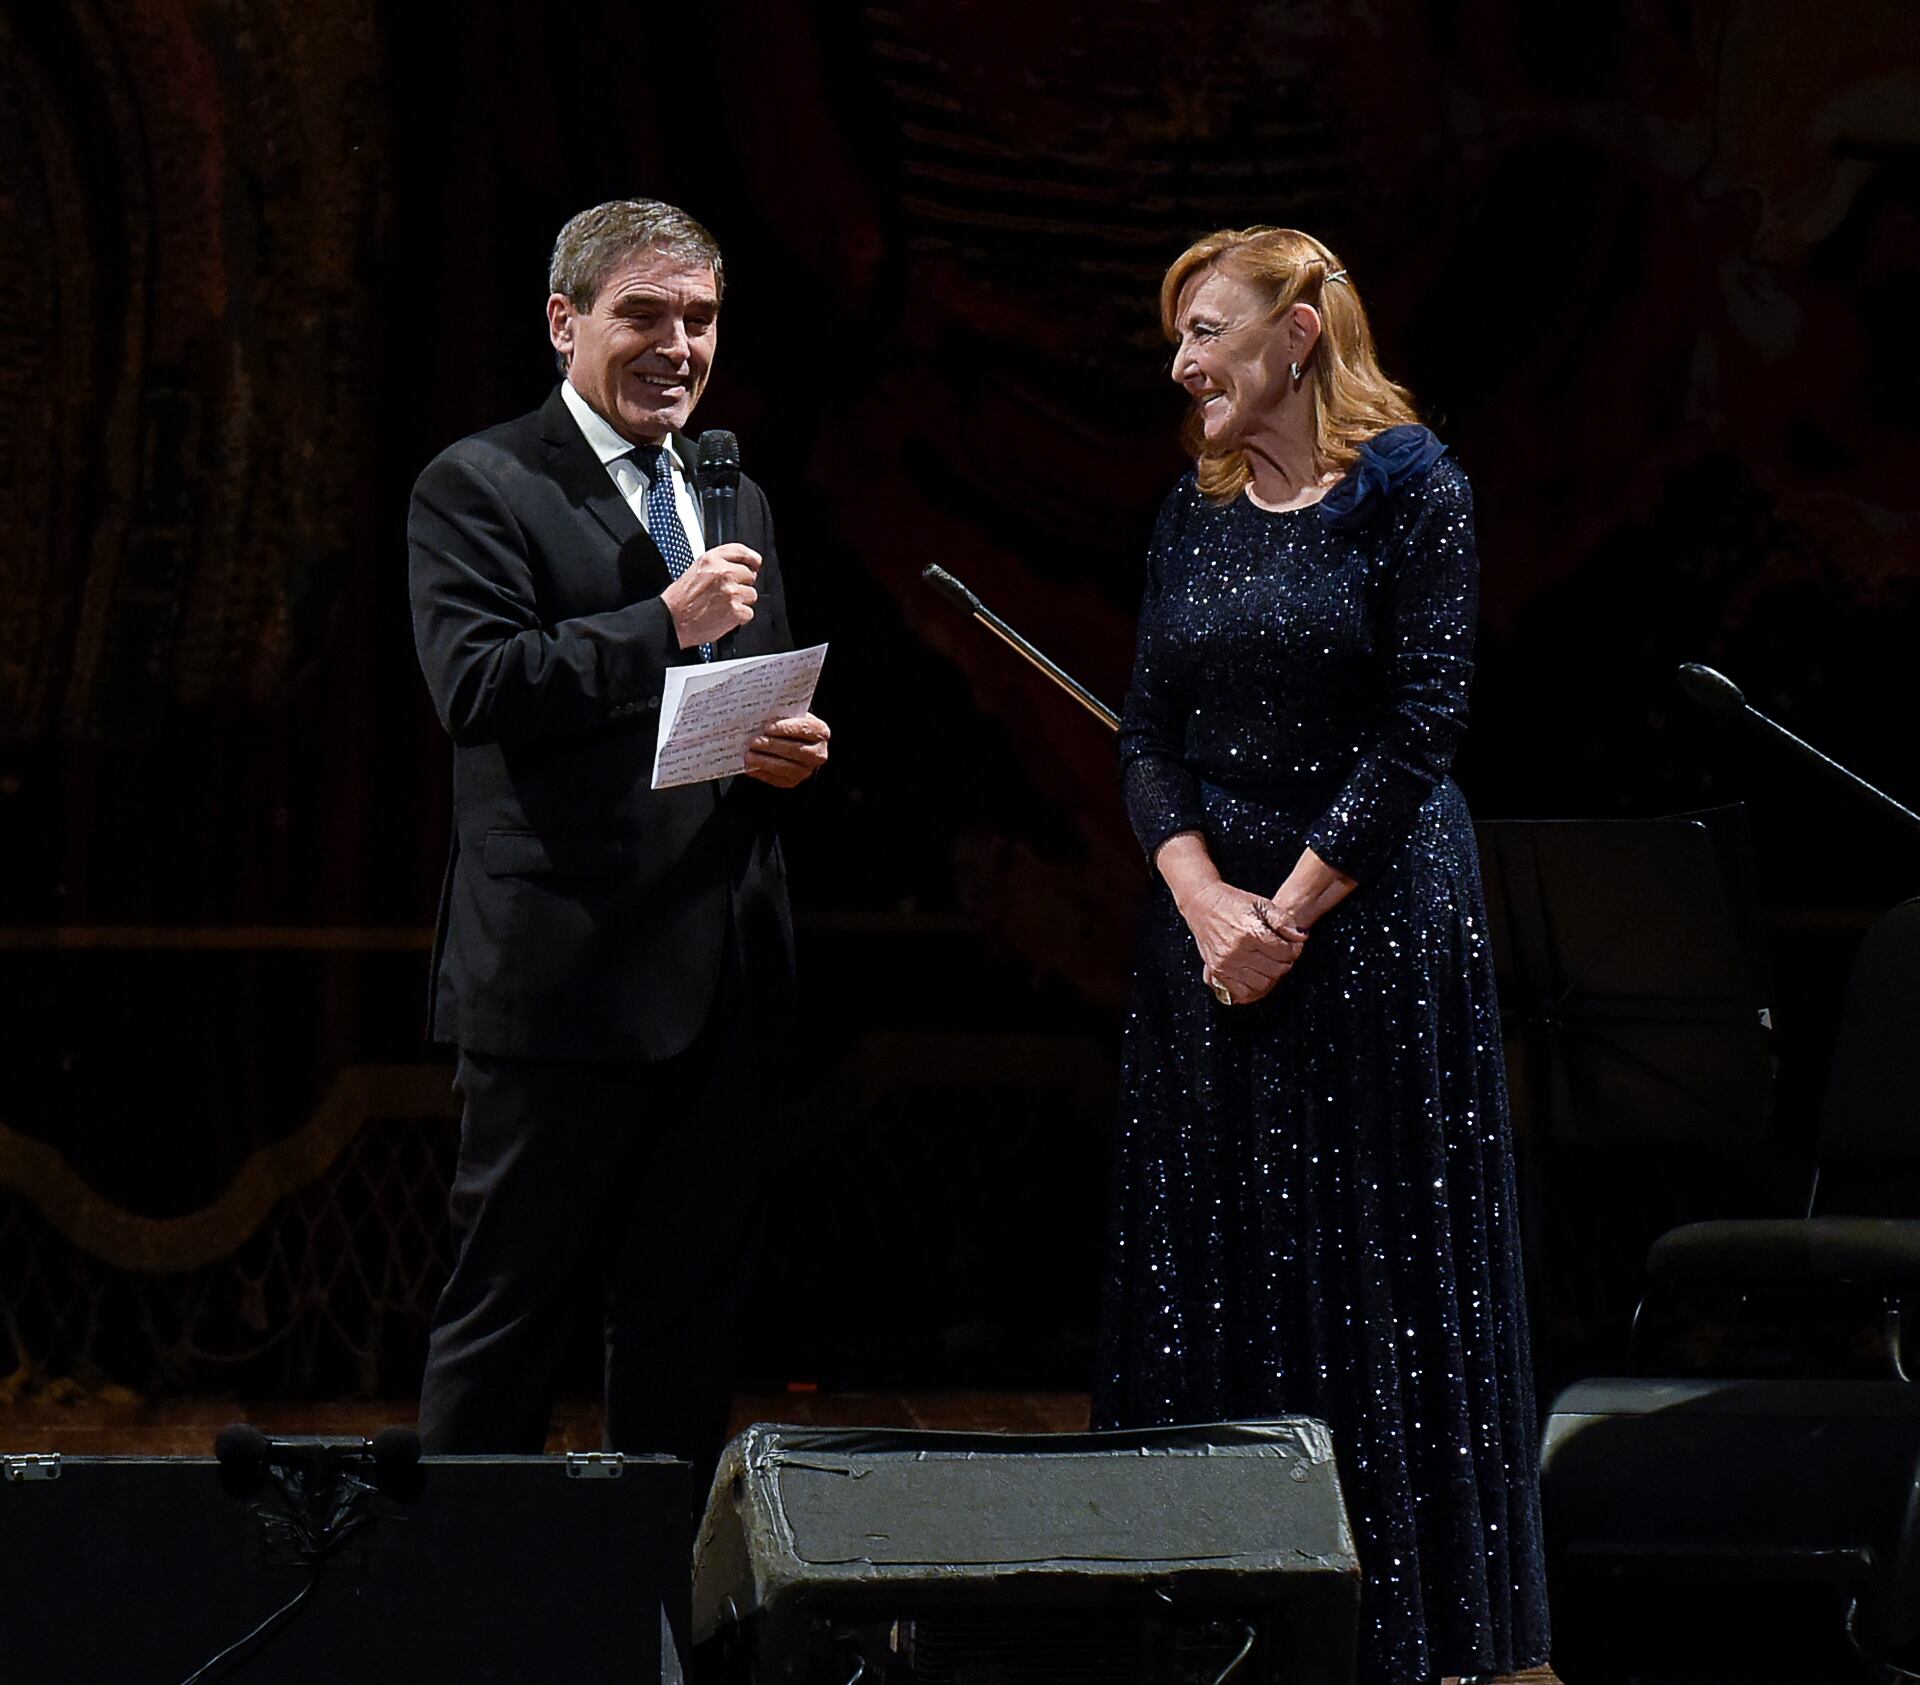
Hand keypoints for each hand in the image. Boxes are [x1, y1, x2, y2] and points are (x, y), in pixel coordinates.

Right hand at [661, 543, 761, 647]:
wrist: (672, 620)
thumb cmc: (680, 599)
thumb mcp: (696, 570)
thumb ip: (719, 565)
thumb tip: (741, 568)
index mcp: (712, 559)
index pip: (742, 552)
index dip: (751, 559)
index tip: (755, 564)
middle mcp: (723, 573)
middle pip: (750, 576)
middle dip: (742, 585)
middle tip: (726, 594)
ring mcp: (731, 592)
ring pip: (751, 595)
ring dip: (741, 602)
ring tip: (722, 606)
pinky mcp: (735, 611)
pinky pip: (748, 613)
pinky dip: (739, 618)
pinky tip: (724, 616)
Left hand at [743, 712, 829, 787]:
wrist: (791, 741)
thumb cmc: (788, 724)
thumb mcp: (789, 715)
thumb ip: (780, 715)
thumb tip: (760, 717)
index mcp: (820, 731)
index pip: (805, 729)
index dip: (786, 729)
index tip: (768, 728)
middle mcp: (818, 753)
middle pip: (796, 750)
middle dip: (773, 746)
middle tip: (754, 742)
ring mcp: (806, 770)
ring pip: (786, 768)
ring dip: (765, 761)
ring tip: (749, 755)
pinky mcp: (793, 781)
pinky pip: (777, 779)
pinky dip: (762, 772)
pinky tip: (750, 766)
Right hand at [1177, 881, 1304, 1004]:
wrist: (1201, 903)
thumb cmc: (1232, 902)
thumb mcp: (1261, 904)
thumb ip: (1284, 921)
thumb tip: (1301, 937)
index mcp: (1250, 932)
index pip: (1285, 953)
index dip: (1294, 949)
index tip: (1291, 945)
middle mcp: (1236, 951)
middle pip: (1275, 970)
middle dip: (1284, 963)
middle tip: (1280, 954)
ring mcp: (1225, 963)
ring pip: (1262, 984)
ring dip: (1270, 976)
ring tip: (1268, 963)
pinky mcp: (1216, 971)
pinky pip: (1241, 993)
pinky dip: (1252, 989)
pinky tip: (1255, 976)